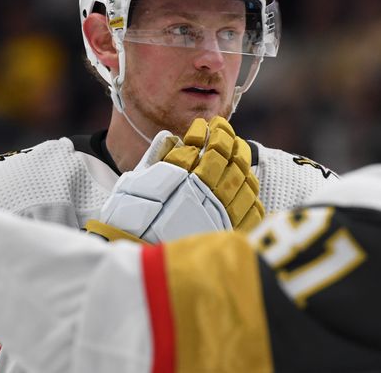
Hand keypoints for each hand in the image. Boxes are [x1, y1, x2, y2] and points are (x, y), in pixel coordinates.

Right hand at [85, 116, 263, 243]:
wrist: (133, 255)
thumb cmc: (129, 219)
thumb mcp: (136, 182)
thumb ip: (159, 157)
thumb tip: (173, 139)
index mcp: (184, 178)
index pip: (209, 146)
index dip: (211, 132)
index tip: (206, 126)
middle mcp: (205, 194)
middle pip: (231, 161)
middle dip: (230, 141)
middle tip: (224, 132)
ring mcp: (220, 215)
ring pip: (244, 182)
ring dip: (242, 163)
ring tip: (236, 152)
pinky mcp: (227, 234)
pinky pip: (251, 210)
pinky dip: (250, 193)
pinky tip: (244, 183)